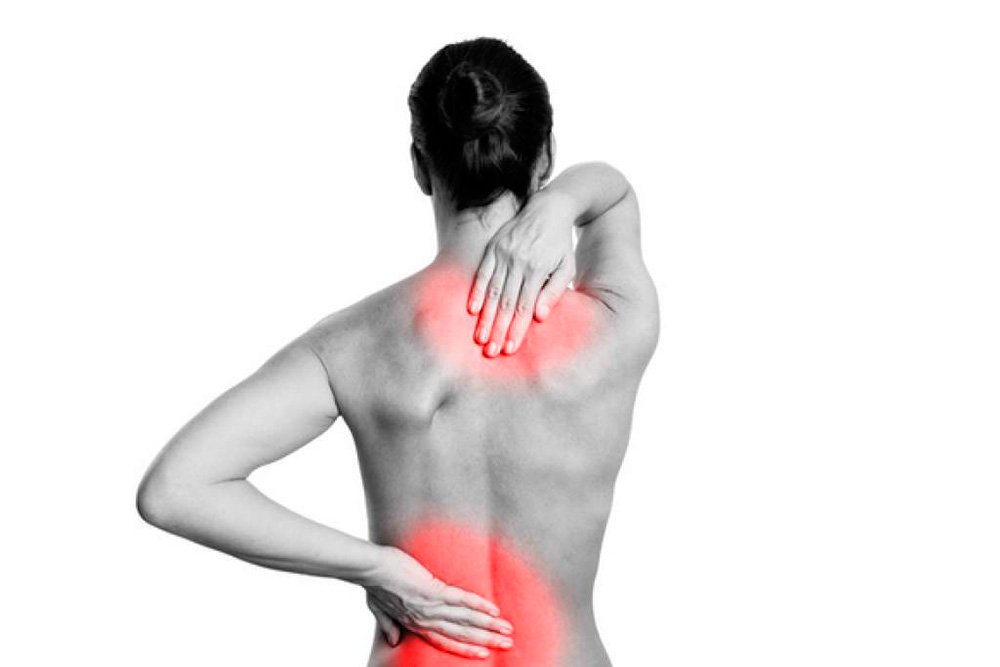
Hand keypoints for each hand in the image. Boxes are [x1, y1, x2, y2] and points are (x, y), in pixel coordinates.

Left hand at [364, 546, 514, 658]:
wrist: (370, 569)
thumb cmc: (373, 584)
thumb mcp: (378, 609)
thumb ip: (387, 625)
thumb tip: (392, 641)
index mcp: (415, 623)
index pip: (445, 640)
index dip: (465, 648)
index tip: (483, 652)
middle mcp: (426, 619)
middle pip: (462, 633)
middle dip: (486, 639)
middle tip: (507, 642)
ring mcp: (430, 606)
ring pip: (466, 619)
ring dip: (489, 625)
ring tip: (507, 629)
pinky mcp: (433, 590)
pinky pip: (461, 600)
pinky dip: (478, 604)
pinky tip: (493, 608)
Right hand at [468, 189, 577, 356]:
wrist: (550, 207)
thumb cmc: (560, 243)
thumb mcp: (567, 266)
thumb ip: (554, 291)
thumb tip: (540, 316)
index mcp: (538, 269)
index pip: (525, 306)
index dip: (517, 329)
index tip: (509, 348)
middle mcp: (519, 261)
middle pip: (507, 303)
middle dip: (497, 330)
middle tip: (490, 352)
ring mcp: (504, 253)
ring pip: (493, 291)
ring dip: (485, 317)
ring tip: (479, 337)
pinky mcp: (494, 246)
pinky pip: (483, 272)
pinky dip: (477, 291)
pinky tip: (472, 310)